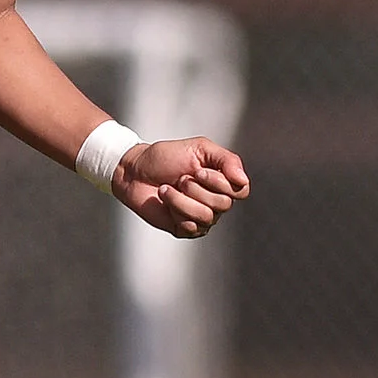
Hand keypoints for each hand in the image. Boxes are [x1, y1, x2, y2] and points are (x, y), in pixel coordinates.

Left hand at [112, 135, 248, 237]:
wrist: (135, 170)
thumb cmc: (166, 157)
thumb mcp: (199, 148)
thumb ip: (226, 159)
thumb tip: (243, 180)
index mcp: (222, 182)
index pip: (241, 191)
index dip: (221, 182)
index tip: (199, 170)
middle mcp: (215, 201)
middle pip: (223, 204)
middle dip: (197, 189)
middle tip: (180, 178)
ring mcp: (200, 217)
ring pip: (207, 217)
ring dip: (182, 200)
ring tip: (167, 189)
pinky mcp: (184, 229)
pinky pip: (190, 227)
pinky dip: (175, 210)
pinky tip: (165, 202)